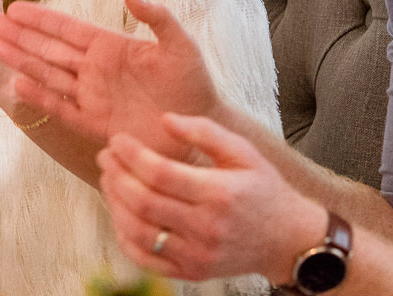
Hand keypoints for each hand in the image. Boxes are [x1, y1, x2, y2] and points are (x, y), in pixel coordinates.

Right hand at [0, 0, 219, 153]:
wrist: (200, 131)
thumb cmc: (194, 85)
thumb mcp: (180, 45)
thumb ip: (157, 17)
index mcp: (112, 47)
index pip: (69, 29)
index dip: (42, 18)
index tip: (15, 7)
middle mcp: (96, 70)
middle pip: (50, 49)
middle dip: (20, 35)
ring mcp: (92, 96)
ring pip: (49, 75)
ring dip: (22, 61)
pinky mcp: (95, 124)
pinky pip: (61, 108)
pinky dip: (40, 97)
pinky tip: (18, 85)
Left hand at [99, 114, 327, 284]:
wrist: (287, 240)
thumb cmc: (264, 189)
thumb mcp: (244, 151)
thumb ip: (205, 131)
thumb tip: (165, 119)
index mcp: (220, 193)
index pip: (161, 174)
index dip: (132, 155)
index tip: (117, 140)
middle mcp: (207, 227)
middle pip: (145, 202)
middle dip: (116, 176)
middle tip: (105, 156)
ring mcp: (197, 255)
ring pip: (139, 232)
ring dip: (114, 204)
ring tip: (108, 180)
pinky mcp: (191, 273)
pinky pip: (146, 259)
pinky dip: (124, 237)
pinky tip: (119, 213)